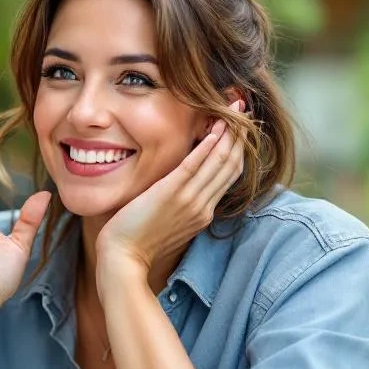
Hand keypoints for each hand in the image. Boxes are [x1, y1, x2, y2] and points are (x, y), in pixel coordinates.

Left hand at [95, 102, 246, 288]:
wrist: (123, 259)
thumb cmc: (137, 243)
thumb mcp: (167, 223)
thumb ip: (179, 206)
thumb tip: (180, 189)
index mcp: (203, 213)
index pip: (228, 177)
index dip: (237, 151)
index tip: (240, 130)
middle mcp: (202, 206)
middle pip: (231, 165)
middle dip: (240, 136)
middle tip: (245, 111)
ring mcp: (189, 201)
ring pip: (219, 162)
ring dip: (229, 133)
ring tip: (235, 109)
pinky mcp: (171, 194)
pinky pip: (195, 165)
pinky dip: (208, 145)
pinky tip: (214, 127)